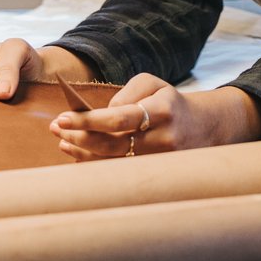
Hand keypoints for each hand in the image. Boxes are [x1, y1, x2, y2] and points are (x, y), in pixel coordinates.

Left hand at [50, 76, 260, 158]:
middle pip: (112, 144)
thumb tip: (102, 112)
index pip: (119, 119)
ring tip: (63, 141)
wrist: (203, 128)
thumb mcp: (154, 84)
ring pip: (113, 163)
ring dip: (83, 153)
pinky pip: (119, 173)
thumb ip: (127, 92)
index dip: (89, 121)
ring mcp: (160, 162)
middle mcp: (163, 139)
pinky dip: (96, 164)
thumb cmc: (170, 102)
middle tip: (56, 128)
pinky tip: (78, 155)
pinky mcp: (156, 176)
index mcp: (162, 111)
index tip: (63, 118)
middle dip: (79, 137)